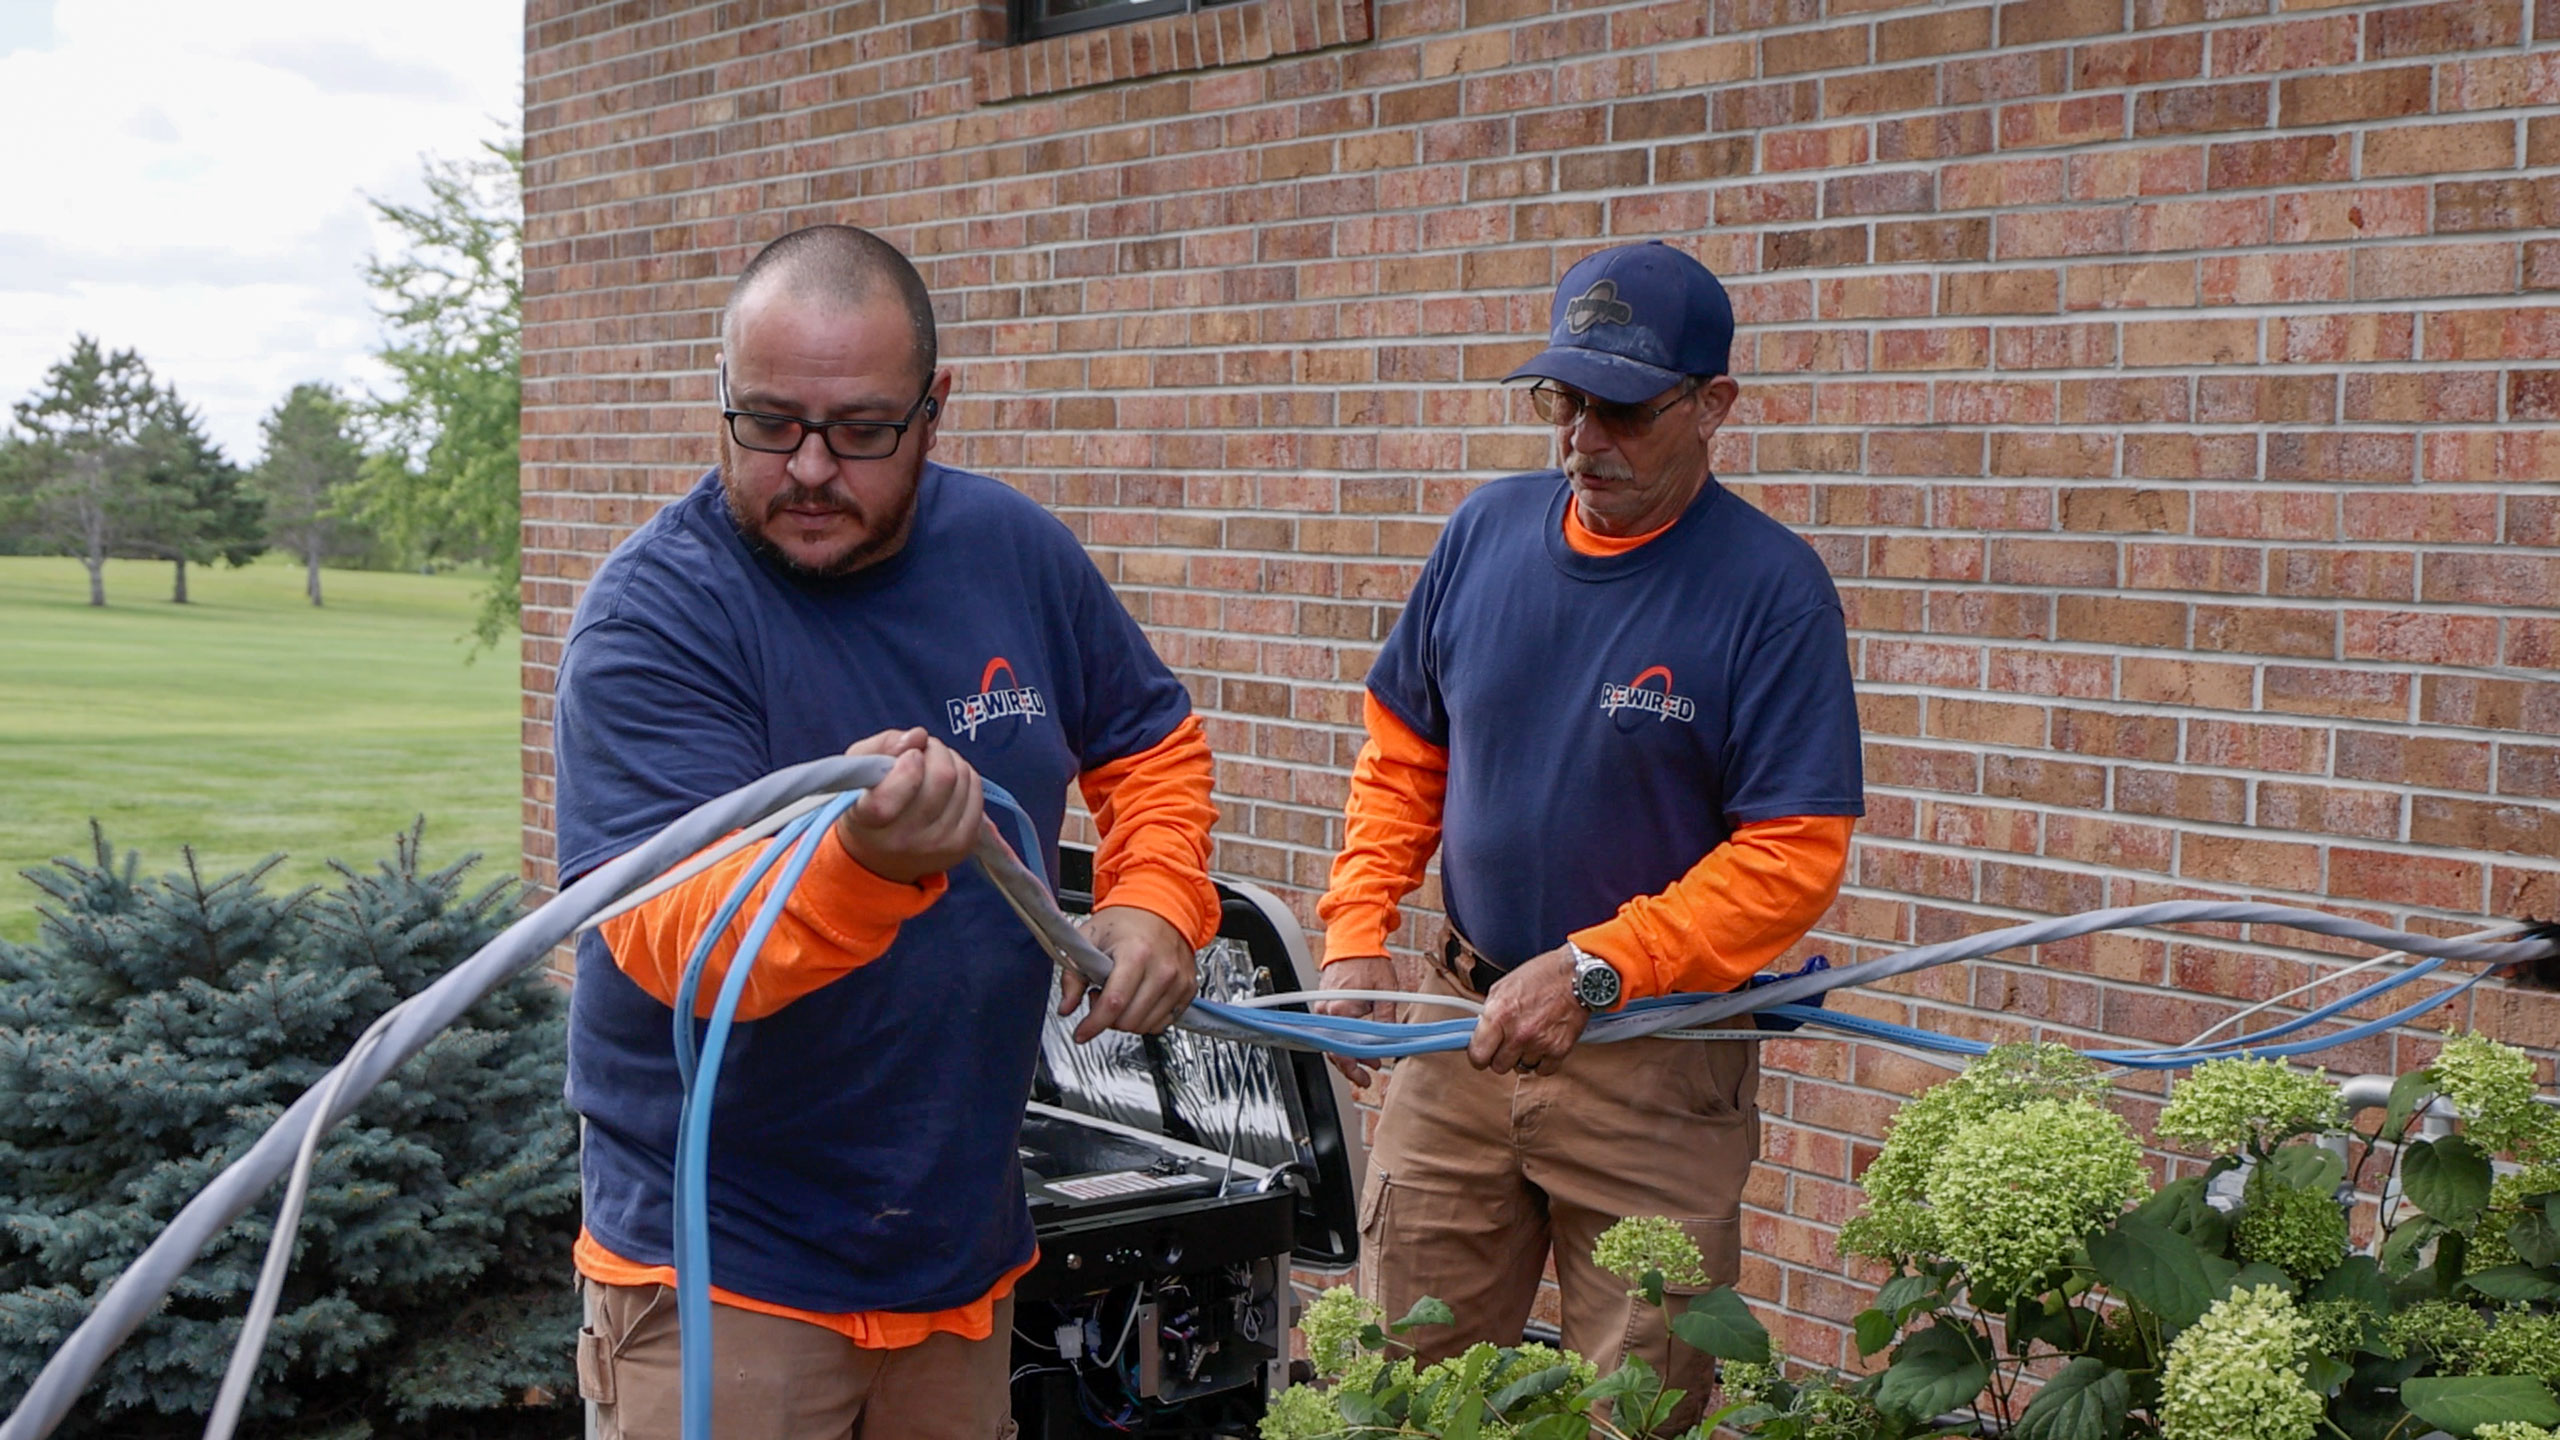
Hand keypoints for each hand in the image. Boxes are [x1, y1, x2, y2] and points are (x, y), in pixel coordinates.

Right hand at [834, 729, 982, 883]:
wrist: (883, 856)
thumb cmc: (866, 801)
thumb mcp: (858, 767)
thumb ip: (883, 745)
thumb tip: (919, 736)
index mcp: (868, 821)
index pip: (888, 800)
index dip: (907, 766)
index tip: (908, 756)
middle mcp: (904, 840)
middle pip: (941, 776)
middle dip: (935, 750)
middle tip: (922, 751)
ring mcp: (937, 844)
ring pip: (962, 778)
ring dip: (950, 760)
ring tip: (932, 766)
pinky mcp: (963, 844)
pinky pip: (976, 790)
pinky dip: (965, 775)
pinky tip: (948, 781)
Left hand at [1065, 905, 1195, 1041]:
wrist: (1161, 908)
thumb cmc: (1125, 922)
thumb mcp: (1089, 939)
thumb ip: (1072, 975)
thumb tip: (1066, 1008)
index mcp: (1136, 953)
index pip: (1114, 1002)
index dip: (1094, 1024)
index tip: (1081, 1033)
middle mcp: (1162, 969)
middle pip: (1130, 1020)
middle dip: (1108, 1018)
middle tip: (1100, 996)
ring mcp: (1179, 981)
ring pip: (1146, 1026)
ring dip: (1127, 1019)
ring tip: (1120, 995)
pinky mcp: (1188, 989)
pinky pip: (1163, 1023)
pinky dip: (1146, 1019)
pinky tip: (1137, 999)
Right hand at [1311, 954, 1399, 1086]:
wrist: (1353, 940)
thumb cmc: (1368, 961)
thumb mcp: (1385, 991)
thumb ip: (1386, 1019)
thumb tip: (1391, 1041)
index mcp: (1341, 1009)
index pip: (1345, 1048)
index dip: (1358, 1063)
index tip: (1372, 1070)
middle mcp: (1326, 1010)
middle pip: (1334, 1049)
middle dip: (1350, 1067)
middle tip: (1364, 1079)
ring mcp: (1322, 1008)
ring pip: (1330, 1041)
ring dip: (1345, 1055)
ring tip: (1362, 1066)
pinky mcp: (1324, 1004)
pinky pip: (1329, 1030)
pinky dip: (1340, 1041)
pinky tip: (1354, 1047)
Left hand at [1467, 947, 1589, 1076]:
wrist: (1576, 975)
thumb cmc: (1542, 976)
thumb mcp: (1503, 987)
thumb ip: (1489, 1014)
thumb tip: (1480, 1033)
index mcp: (1499, 1015)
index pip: (1477, 1055)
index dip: (1478, 1056)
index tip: (1482, 1054)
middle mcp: (1517, 1033)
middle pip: (1498, 1066)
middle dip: (1501, 1056)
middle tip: (1508, 1042)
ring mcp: (1539, 1044)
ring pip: (1521, 1068)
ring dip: (1523, 1057)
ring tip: (1530, 1037)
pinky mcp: (1559, 1050)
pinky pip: (1542, 1070)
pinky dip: (1542, 1061)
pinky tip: (1543, 1045)